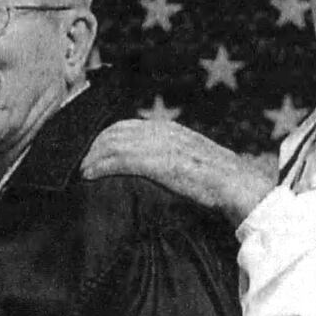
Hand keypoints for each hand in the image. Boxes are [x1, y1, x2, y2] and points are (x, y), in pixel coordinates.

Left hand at [81, 119, 272, 224]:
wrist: (242, 189)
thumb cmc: (220, 183)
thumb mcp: (193, 162)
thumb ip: (172, 159)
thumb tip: (149, 170)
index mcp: (172, 130)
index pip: (125, 126)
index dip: (101, 138)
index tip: (86, 153)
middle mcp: (166, 132)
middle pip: (115, 131)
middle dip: (90, 146)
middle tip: (72, 163)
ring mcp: (164, 146)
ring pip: (114, 143)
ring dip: (91, 156)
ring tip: (76, 170)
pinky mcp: (163, 163)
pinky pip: (123, 159)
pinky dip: (101, 166)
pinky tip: (88, 175)